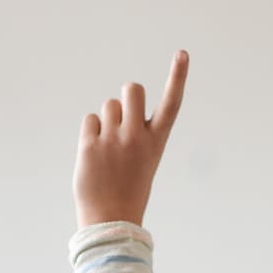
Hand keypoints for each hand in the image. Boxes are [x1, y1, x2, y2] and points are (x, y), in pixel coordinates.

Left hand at [74, 50, 187, 227]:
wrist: (110, 219)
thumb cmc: (128, 188)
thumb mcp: (143, 158)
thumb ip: (136, 131)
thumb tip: (116, 108)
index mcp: (156, 141)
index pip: (172, 103)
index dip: (178, 76)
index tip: (182, 53)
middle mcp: (137, 136)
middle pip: (133, 89)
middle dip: (127, 96)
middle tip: (123, 119)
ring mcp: (114, 140)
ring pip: (109, 105)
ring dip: (107, 120)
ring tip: (109, 148)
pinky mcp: (90, 145)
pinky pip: (90, 120)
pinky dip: (91, 132)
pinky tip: (95, 154)